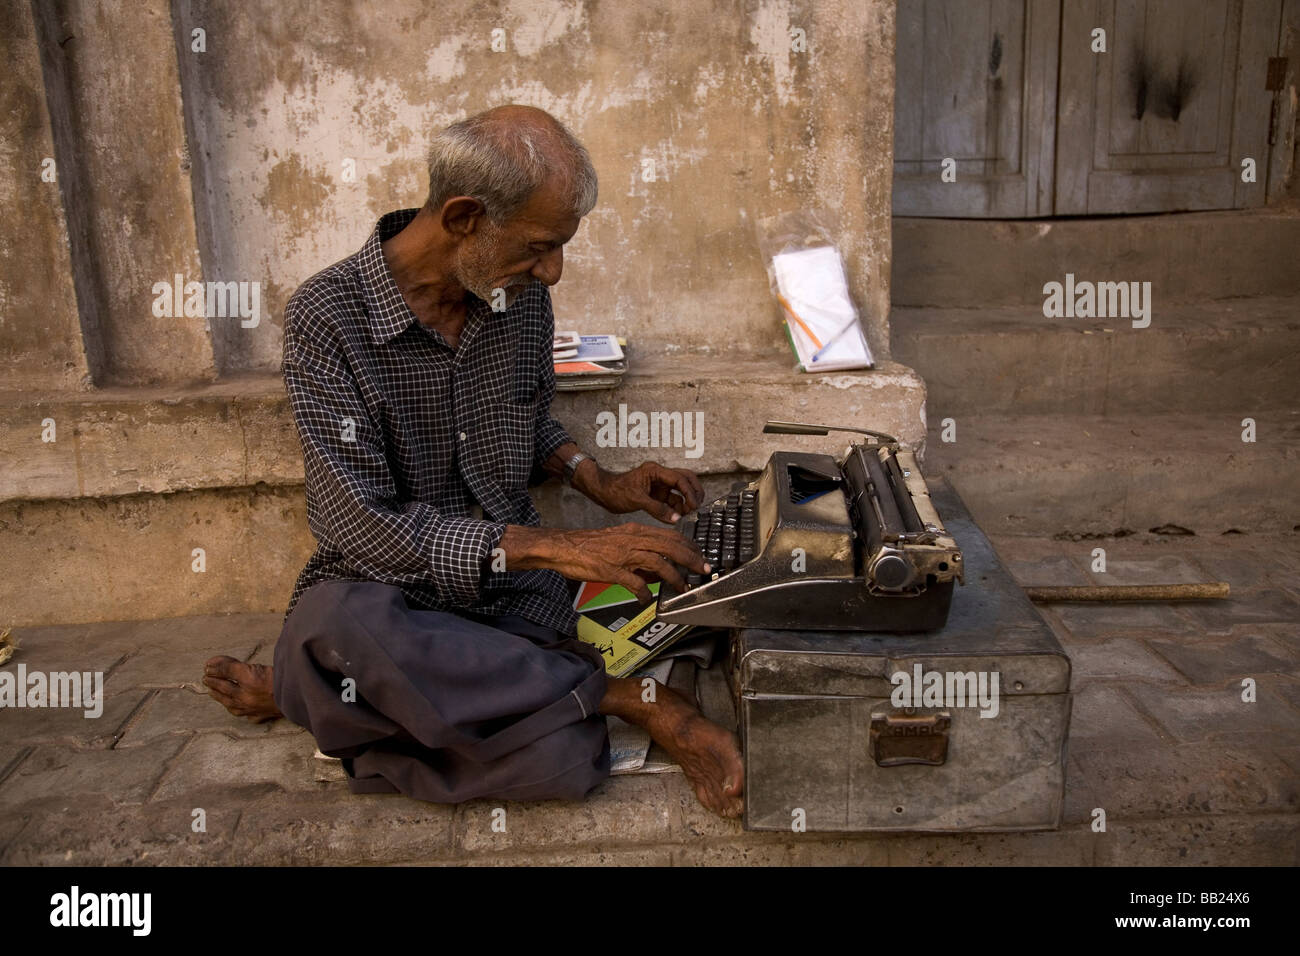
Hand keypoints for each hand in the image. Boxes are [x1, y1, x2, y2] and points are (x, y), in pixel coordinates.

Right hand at [504, 524, 709, 602]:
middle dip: (690, 559)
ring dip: (673, 576)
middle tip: (703, 570)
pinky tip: (647, 600)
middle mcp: (632, 540)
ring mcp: (623, 555)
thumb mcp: (620, 542)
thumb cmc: (591, 545)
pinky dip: (644, 592)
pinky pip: (633, 582)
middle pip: (670, 546)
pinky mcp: (611, 570)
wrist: (564, 546)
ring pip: (657, 562)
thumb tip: (660, 571)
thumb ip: (641, 554)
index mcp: (636, 532)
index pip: (670, 535)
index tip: (700, 557)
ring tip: (682, 587)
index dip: (689, 547)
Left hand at [581, 462, 705, 523]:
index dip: (689, 491)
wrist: (602, 493)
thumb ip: (657, 509)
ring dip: (686, 501)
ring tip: (687, 514)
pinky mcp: (657, 495)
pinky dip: (677, 508)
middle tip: (697, 506)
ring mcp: (659, 486)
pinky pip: (672, 500)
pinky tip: (678, 517)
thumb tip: (676, 518)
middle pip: (685, 479)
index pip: (679, 478)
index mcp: (655, 471)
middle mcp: (660, 476)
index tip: (693, 505)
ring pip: (681, 491)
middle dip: (694, 492)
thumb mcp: (636, 500)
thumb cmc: (615, 491)